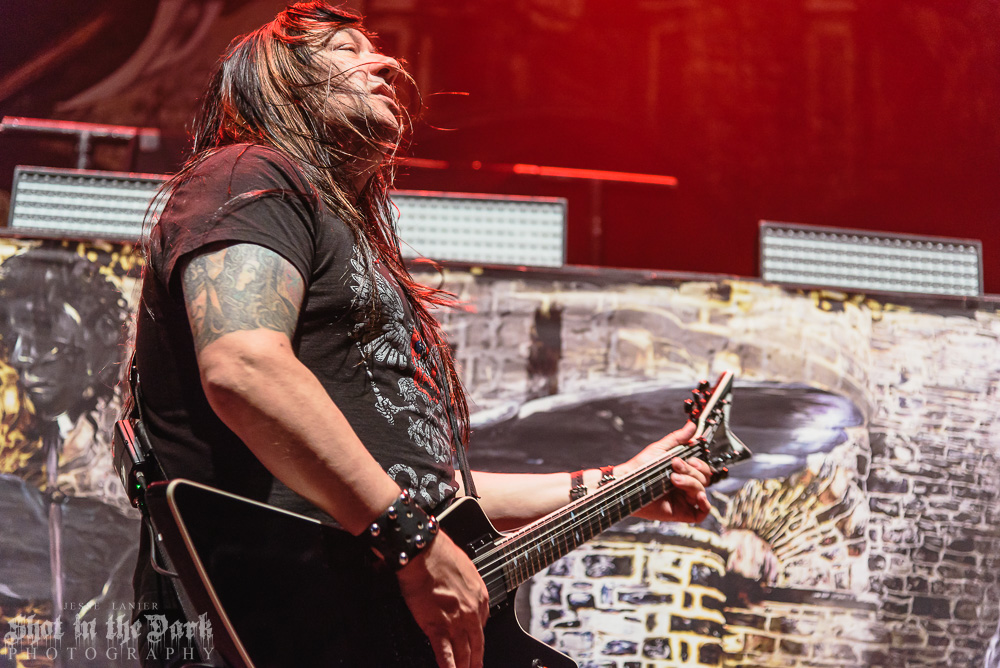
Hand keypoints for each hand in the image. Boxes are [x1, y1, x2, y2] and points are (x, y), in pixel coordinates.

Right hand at [396, 532, 489, 667]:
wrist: (423, 553)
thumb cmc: (439, 554)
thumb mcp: (464, 568)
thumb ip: (465, 585)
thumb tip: (459, 590)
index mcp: (479, 595)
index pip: (482, 623)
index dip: (476, 636)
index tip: (473, 643)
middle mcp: (472, 611)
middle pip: (476, 643)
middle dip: (476, 660)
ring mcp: (456, 621)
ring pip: (463, 652)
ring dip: (464, 667)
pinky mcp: (437, 627)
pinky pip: (445, 654)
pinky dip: (449, 667)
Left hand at [625, 421, 712, 523]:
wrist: (627, 483)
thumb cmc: (641, 467)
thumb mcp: (661, 449)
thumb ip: (678, 438)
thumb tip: (691, 425)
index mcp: (683, 471)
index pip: (703, 468)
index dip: (700, 463)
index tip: (690, 458)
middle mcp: (686, 484)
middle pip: (704, 478)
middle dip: (691, 471)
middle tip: (675, 465)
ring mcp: (685, 498)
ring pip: (702, 490)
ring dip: (690, 482)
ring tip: (673, 478)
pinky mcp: (682, 512)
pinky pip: (702, 512)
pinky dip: (704, 504)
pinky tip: (697, 496)